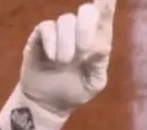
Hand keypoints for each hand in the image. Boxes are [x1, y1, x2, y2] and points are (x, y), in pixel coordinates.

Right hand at [19, 0, 115, 115]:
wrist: (49, 102)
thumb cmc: (75, 90)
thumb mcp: (92, 84)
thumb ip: (98, 66)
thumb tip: (101, 47)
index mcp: (97, 40)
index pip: (104, 17)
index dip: (106, 3)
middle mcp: (80, 31)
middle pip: (86, 10)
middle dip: (86, 26)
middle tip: (84, 49)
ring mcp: (60, 32)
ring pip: (66, 20)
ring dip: (67, 42)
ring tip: (64, 62)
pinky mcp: (41, 36)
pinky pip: (46, 27)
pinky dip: (51, 41)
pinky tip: (53, 58)